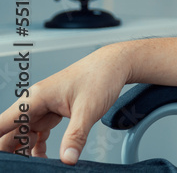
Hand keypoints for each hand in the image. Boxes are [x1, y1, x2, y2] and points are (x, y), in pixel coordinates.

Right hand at [0, 43, 132, 163]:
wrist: (115, 65)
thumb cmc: (101, 76)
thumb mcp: (89, 109)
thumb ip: (76, 136)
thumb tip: (67, 159)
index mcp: (36, 98)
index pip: (3, 124)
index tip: (3, 158)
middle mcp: (35, 102)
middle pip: (11, 132)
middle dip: (12, 151)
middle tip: (21, 167)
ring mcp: (43, 107)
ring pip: (23, 134)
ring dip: (25, 151)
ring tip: (34, 165)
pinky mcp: (53, 111)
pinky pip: (38, 132)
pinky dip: (38, 146)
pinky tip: (43, 158)